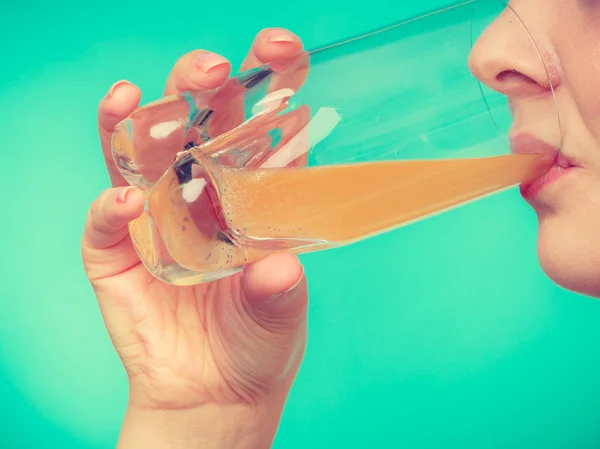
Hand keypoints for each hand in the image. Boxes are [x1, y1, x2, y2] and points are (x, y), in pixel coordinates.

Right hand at [81, 29, 307, 448]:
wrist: (214, 391)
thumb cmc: (258, 341)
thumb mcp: (281, 315)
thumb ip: (281, 291)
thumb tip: (280, 269)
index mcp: (253, 192)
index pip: (262, 122)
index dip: (271, 79)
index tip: (277, 47)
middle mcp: (202, 191)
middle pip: (196, 119)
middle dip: (199, 84)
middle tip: (211, 71)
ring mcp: (156, 216)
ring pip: (137, 152)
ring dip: (133, 121)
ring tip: (133, 99)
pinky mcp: (117, 250)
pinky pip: (105, 219)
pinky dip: (110, 206)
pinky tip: (126, 200)